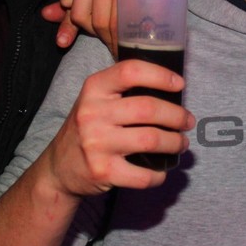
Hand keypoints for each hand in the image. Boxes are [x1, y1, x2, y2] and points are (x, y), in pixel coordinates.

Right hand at [41, 59, 193, 198]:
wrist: (58, 168)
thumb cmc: (88, 127)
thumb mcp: (96, 100)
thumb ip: (124, 90)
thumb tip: (172, 88)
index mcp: (94, 88)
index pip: (131, 71)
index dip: (161, 75)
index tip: (180, 84)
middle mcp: (92, 113)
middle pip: (148, 108)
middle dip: (177, 116)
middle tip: (188, 121)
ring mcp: (96, 144)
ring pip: (151, 140)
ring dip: (175, 142)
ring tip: (181, 143)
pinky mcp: (102, 172)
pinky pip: (143, 175)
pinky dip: (160, 174)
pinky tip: (162, 170)